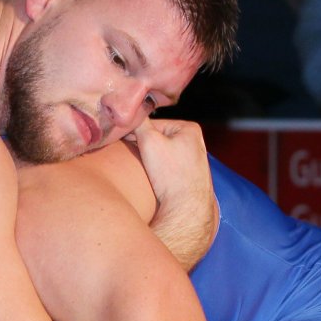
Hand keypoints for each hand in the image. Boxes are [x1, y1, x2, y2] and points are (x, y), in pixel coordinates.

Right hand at [129, 118, 217, 267]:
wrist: (186, 208)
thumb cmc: (171, 174)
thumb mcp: (149, 141)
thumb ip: (139, 123)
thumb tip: (128, 112)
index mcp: (190, 128)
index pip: (153, 124)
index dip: (136, 133)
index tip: (125, 143)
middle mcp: (196, 142)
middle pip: (158, 139)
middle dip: (143, 147)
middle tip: (133, 158)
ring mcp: (193, 160)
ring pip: (161, 154)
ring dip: (149, 160)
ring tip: (145, 170)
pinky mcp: (189, 177)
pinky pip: (167, 168)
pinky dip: (158, 171)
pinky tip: (154, 180)